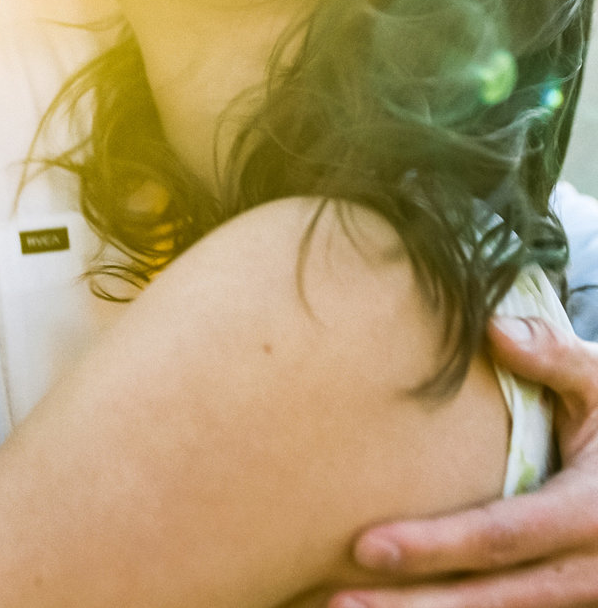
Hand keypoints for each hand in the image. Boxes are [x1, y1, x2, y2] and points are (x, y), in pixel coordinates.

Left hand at [329, 316, 597, 607]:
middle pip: (488, 598)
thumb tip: (492, 328)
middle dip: (410, 605)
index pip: (500, 536)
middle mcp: (584, 571)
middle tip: (336, 599)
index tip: (365, 546)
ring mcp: (574, 594)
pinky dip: (447, 607)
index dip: (434, 546)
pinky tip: (390, 603)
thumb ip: (554, 357)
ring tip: (344, 604)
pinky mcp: (559, 597)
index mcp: (588, 515)